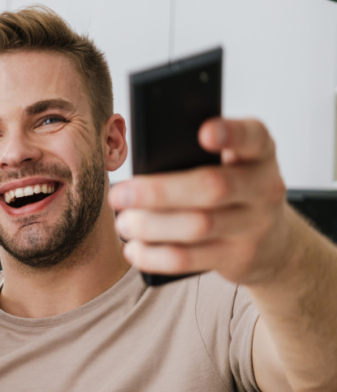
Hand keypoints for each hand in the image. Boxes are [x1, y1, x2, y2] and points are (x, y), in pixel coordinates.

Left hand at [109, 118, 290, 286]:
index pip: (253, 137)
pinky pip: (189, 259)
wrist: (273, 243)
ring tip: (123, 223)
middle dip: (158, 192)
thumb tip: (140, 169)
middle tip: (119, 195)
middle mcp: (264, 187)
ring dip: (150, 226)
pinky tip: (134, 249)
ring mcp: (254, 226)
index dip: (231, 132)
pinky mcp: (238, 258)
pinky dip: (154, 255)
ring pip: (197, 226)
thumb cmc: (233, 192)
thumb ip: (196, 158)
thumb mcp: (230, 166)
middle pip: (212, 187)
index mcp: (259, 154)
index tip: (204, 132)